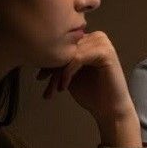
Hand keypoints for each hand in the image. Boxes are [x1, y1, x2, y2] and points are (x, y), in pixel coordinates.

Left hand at [36, 31, 140, 146]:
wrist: (110, 110)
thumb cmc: (92, 94)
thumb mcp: (70, 73)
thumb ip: (59, 61)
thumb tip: (36, 52)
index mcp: (89, 40)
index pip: (63, 46)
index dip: (49, 61)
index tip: (40, 78)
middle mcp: (97, 37)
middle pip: (65, 49)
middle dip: (52, 69)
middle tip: (46, 88)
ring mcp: (102, 43)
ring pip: (69, 54)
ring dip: (58, 74)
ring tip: (54, 90)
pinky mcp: (105, 52)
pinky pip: (77, 58)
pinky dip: (67, 73)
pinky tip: (64, 87)